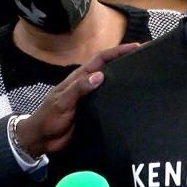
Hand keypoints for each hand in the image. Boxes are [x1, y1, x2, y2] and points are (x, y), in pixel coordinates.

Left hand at [17, 42, 139, 155]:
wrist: (42, 140)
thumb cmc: (48, 118)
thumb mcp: (62, 102)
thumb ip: (79, 89)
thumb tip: (100, 75)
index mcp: (79, 78)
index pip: (101, 59)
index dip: (118, 51)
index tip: (136, 47)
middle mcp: (87, 85)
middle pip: (108, 68)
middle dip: (125, 61)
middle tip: (144, 59)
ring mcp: (91, 98)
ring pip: (110, 84)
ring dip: (124, 79)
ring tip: (143, 78)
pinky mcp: (94, 112)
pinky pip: (109, 101)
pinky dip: (120, 97)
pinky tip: (132, 101)